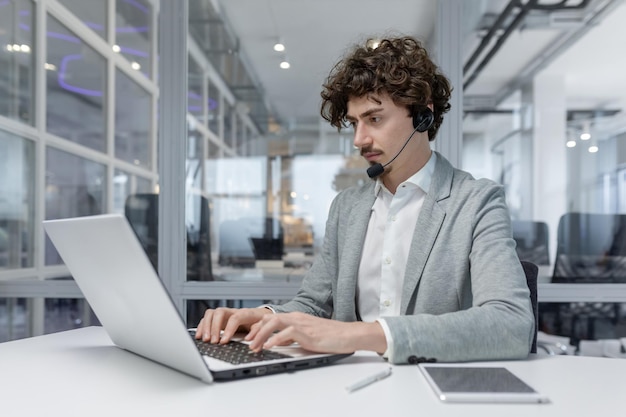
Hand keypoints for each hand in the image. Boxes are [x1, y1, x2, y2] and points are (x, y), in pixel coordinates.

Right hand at [195, 307, 271, 343]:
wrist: (259, 315)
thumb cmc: (260, 321)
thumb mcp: (263, 327)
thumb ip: (259, 334)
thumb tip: (253, 345)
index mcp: (245, 313)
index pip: (235, 318)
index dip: (229, 329)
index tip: (224, 342)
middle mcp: (232, 311)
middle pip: (220, 312)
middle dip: (214, 327)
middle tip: (213, 341)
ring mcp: (224, 314)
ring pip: (211, 314)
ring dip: (206, 326)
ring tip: (205, 340)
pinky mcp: (218, 319)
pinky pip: (206, 318)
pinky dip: (201, 326)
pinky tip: (199, 336)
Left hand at [245, 312, 386, 353]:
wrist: (348, 334)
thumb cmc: (331, 336)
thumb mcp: (307, 335)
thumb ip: (293, 336)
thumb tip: (278, 343)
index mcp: (296, 318)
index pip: (271, 318)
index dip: (258, 327)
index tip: (250, 338)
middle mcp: (297, 318)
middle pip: (269, 318)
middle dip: (255, 330)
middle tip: (248, 343)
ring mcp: (302, 323)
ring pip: (275, 322)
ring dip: (262, 334)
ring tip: (255, 346)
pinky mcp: (308, 332)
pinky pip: (287, 332)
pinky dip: (276, 339)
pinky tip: (269, 346)